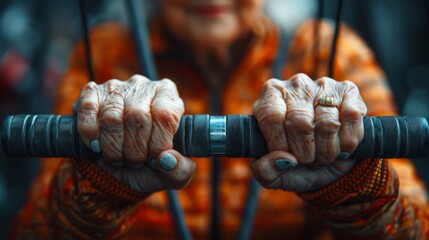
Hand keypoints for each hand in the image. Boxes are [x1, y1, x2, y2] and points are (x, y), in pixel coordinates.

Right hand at [74, 75, 194, 192]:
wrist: (118, 171)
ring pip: (111, 117)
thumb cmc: (150, 167)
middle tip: (134, 162)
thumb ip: (180, 170)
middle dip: (134, 149)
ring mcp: (117, 88)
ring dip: (112, 147)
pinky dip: (91, 135)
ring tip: (118, 158)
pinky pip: (88, 110)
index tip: (154, 159)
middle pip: (138, 116)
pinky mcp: (91, 94)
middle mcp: (144, 87)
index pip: (165, 114)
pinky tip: (97, 146)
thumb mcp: (172, 174)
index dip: (158, 142)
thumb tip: (167, 159)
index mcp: (170, 99)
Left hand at [251, 73, 366, 191]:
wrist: (329, 163)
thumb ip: (266, 171)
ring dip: (327, 151)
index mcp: (270, 96)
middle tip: (307, 160)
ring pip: (328, 123)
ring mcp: (323, 85)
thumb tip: (282, 159)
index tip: (287, 156)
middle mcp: (295, 85)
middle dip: (305, 152)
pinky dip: (347, 142)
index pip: (272, 117)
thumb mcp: (274, 173)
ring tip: (323, 155)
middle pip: (300, 122)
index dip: (280, 143)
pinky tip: (341, 147)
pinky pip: (351, 117)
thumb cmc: (295, 162)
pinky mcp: (349, 91)